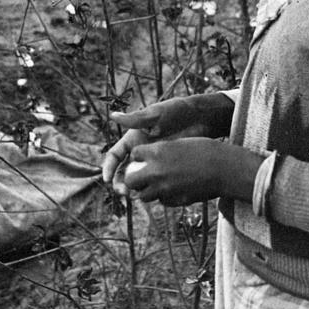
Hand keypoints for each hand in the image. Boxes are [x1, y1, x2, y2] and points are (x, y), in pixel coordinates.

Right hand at [101, 94, 234, 190]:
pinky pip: (155, 182)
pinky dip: (150, 190)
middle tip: (124, 192)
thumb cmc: (176, 111)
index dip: (109, 168)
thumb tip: (113, 116)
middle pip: (123, 172)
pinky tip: (152, 195)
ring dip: (134, 189)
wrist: (201, 119)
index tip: (107, 179)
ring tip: (135, 196)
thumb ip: (136, 119)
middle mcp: (140, 152)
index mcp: (133, 139)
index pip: (115, 156)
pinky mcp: (166, 169)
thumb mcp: (155, 115)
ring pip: (138, 179)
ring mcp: (153, 162)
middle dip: (120, 183)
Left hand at [122, 139, 264, 207]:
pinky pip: (162, 201)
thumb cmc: (206, 150)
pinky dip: (163, 197)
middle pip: (130, 180)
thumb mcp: (179, 143)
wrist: (224, 168)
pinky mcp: (175, 201)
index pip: (133, 155)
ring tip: (156, 184)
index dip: (137, 156)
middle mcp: (156, 172)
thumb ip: (161, 151)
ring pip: (143, 196)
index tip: (143, 157)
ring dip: (147, 190)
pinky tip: (172, 190)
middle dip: (133, 178)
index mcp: (157, 152)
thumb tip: (149, 158)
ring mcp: (165, 189)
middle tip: (140, 175)